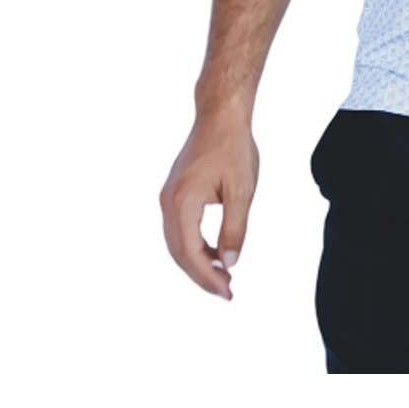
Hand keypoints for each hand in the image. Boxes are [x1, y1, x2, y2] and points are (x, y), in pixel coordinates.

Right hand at [160, 111, 259, 299]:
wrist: (220, 115)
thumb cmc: (234, 148)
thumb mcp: (241, 191)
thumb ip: (235, 229)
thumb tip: (229, 263)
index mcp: (181, 203)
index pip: (190, 253)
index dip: (207, 277)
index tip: (227, 292)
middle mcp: (167, 202)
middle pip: (179, 252)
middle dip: (201, 275)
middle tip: (226, 291)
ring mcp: (167, 196)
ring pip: (177, 242)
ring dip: (197, 261)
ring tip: (222, 275)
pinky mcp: (173, 191)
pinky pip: (179, 228)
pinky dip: (194, 244)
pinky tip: (215, 251)